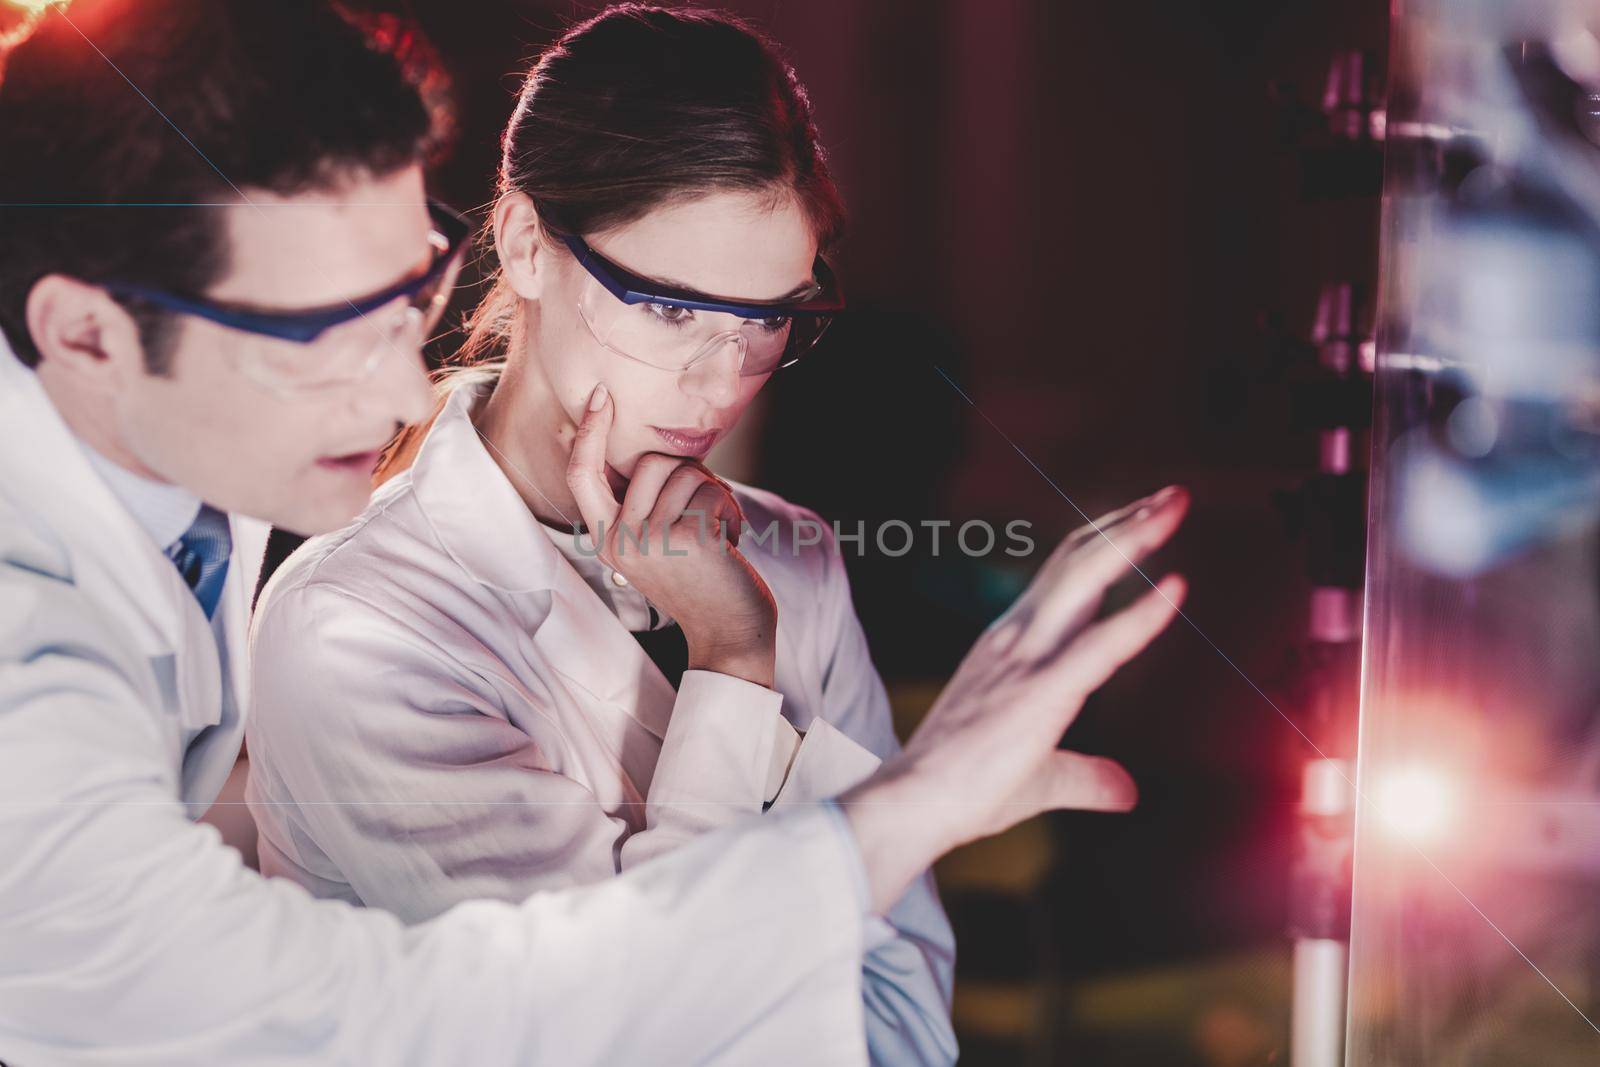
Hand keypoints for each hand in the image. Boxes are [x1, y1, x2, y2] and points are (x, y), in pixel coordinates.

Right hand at [565, 384, 777, 687]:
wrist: (730, 631)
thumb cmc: (699, 579)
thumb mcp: (654, 545)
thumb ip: (640, 505)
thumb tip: (645, 452)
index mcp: (606, 539)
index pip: (582, 475)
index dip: (589, 432)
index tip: (601, 395)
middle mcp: (621, 540)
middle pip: (650, 461)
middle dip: (688, 474)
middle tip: (702, 514)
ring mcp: (653, 540)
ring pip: (686, 473)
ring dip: (714, 496)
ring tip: (716, 534)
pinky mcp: (688, 538)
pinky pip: (713, 493)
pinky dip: (732, 511)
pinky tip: (731, 545)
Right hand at [840, 486, 1189, 910]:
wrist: (914, 805)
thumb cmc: (963, 791)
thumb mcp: (1040, 779)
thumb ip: (1088, 776)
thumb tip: (1127, 791)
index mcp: (1010, 645)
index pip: (1063, 574)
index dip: (1107, 540)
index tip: (1146, 516)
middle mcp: (1016, 636)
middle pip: (1077, 559)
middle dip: (1128, 522)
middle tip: (1173, 495)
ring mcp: (1026, 658)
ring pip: (1084, 576)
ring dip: (1133, 536)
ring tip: (1174, 505)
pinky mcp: (1041, 691)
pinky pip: (1102, 643)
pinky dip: (1142, 612)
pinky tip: (1176, 586)